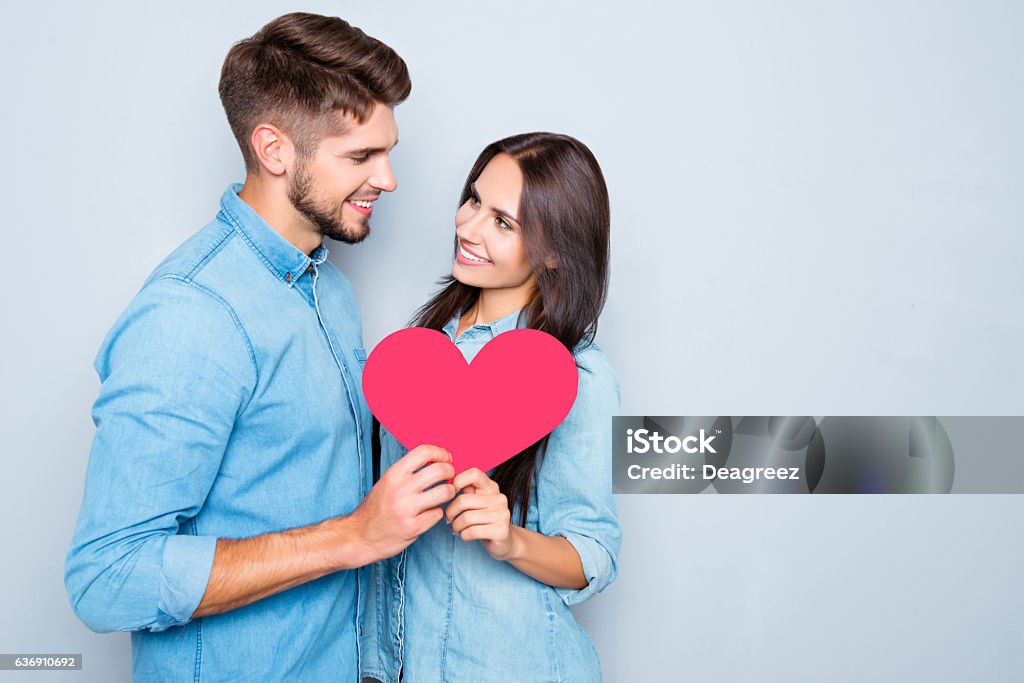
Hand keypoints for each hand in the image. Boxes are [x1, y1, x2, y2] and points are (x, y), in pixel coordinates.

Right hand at [342, 444, 454, 565]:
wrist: (360, 536)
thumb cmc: (376, 508)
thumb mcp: (387, 482)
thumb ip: (407, 472)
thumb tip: (435, 460)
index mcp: (394, 474)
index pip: (424, 452)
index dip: (440, 453)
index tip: (446, 458)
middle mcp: (400, 489)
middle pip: (440, 470)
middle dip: (451, 472)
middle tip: (450, 477)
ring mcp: (407, 509)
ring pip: (445, 491)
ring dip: (449, 492)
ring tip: (444, 495)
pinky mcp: (413, 527)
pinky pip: (438, 513)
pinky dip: (437, 513)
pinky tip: (430, 514)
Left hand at [445, 467, 515, 560]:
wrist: (504, 541)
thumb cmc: (484, 520)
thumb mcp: (477, 502)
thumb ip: (466, 491)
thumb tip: (447, 484)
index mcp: (492, 488)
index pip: (474, 474)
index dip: (458, 481)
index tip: (451, 494)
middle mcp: (499, 498)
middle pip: (463, 500)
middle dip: (450, 512)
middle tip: (449, 519)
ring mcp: (502, 515)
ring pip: (466, 518)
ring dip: (456, 526)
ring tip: (456, 528)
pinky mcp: (500, 531)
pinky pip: (471, 532)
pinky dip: (463, 535)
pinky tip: (465, 535)